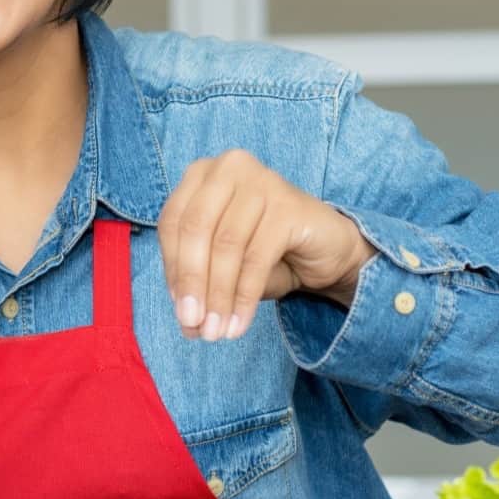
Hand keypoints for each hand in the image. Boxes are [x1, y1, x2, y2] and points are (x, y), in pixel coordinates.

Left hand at [156, 149, 374, 341]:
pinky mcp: (287, 204)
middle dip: (192, 283)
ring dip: (219, 296)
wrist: (326, 248)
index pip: (173, 222)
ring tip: (218, 331)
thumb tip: (186, 323)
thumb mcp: (223, 266)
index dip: (172, 269)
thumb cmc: (267, 252)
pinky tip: (240, 323)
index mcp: (202, 174)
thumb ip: (200, 287)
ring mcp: (261, 180)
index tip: (180, 311)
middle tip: (194, 325)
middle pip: (196, 230)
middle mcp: (229, 167)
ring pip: (226, 246)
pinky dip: (244, 296)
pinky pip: (256, 257)